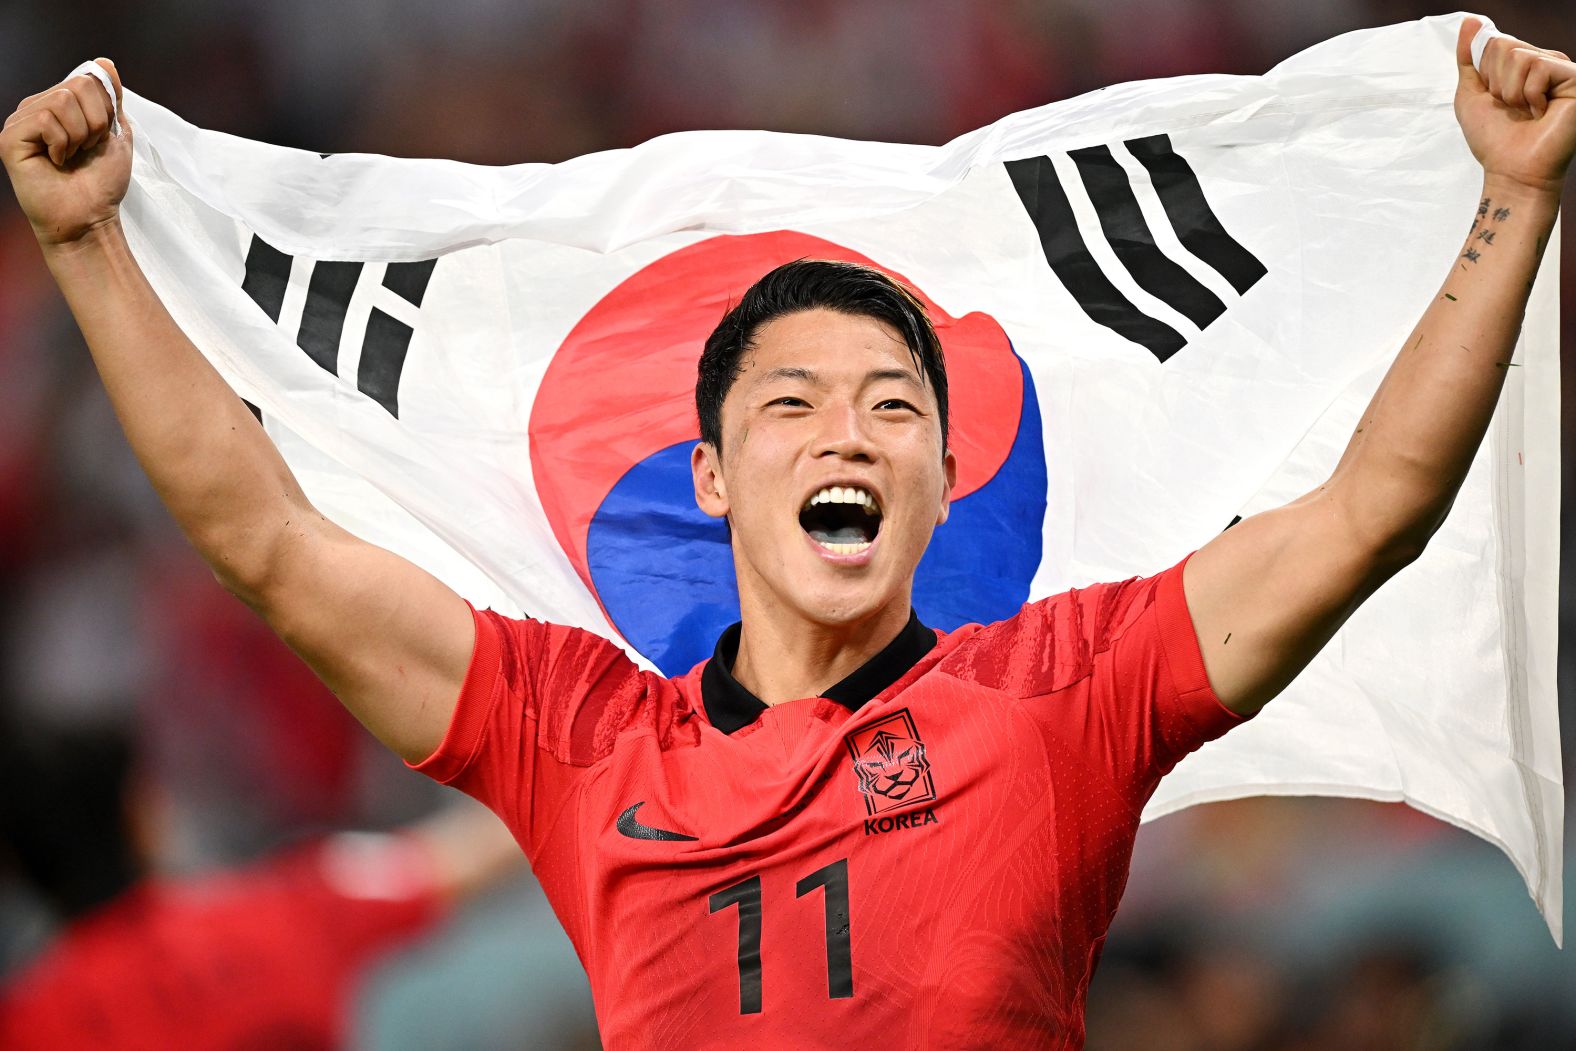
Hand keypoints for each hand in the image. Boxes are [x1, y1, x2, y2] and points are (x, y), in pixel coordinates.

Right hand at [1, 59, 130, 247]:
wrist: (90, 218)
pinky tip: (55, 161)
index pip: (89, 79)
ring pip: (61, 100)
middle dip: (96, 123)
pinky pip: (45, 120)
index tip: (101, 139)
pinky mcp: (10, 138)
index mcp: (59, 106)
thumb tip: (105, 64)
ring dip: (79, 135)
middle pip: (78, 85)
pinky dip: (61, 144)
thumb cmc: (100, 183)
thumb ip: (110, 99)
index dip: (106, 110)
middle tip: (87, 149)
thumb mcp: (116, 135)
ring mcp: (20, 122)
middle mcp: (36, 109)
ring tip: (71, 156)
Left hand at [1455, 18, 1575, 196]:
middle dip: (1495, 83)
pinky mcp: (1575, 78)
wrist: (1513, 170)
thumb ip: (1469, 59)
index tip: (1495, 101)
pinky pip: (1537, 66)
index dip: (1485, 75)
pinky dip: (1529, 94)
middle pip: (1503, 45)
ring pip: (1518, 55)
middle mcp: (1545, 63)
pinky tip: (1541, 112)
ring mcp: (1562, 69)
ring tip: (1525, 112)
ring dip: (1510, 91)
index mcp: (1523, 65)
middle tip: (1511, 108)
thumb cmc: (1494, 139)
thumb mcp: (1471, 95)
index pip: (1494, 43)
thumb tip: (1470, 21)